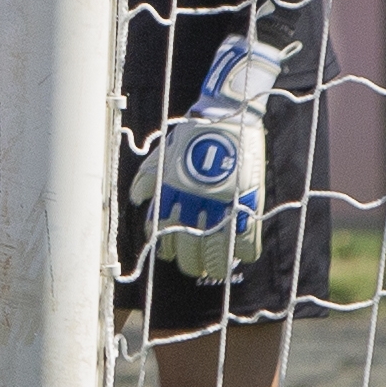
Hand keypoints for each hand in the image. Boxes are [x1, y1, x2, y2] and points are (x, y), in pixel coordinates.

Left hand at [130, 37, 288, 279]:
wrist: (225, 114)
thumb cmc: (191, 134)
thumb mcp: (163, 153)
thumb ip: (148, 178)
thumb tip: (137, 201)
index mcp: (172, 189)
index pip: (164, 228)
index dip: (165, 247)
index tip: (169, 255)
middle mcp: (195, 199)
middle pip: (190, 243)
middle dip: (190, 261)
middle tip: (193, 268)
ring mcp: (223, 200)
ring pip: (218, 246)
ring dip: (215, 264)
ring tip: (214, 271)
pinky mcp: (248, 198)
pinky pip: (248, 234)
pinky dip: (245, 250)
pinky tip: (243, 258)